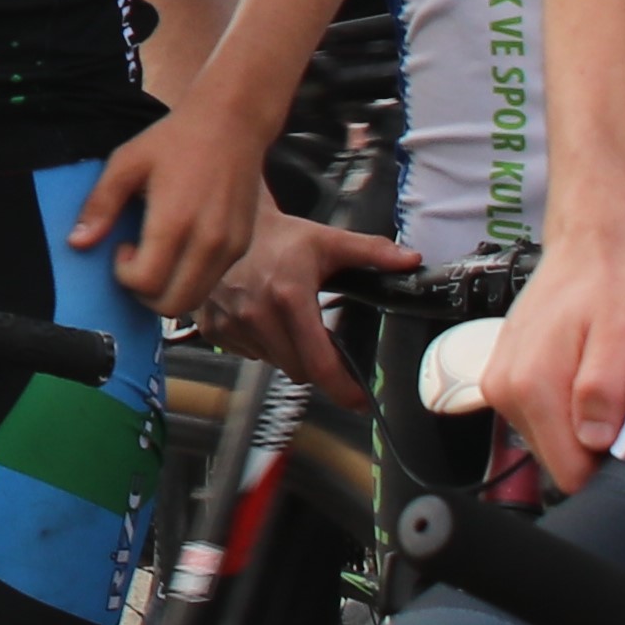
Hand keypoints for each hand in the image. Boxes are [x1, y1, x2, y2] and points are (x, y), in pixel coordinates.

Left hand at [69, 106, 278, 320]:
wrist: (231, 123)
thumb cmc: (175, 140)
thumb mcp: (126, 163)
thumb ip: (100, 205)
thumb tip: (77, 243)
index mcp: (175, 222)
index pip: (147, 284)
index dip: (124, 276)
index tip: (122, 247)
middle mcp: (208, 242)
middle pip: (172, 305)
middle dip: (144, 294)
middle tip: (137, 259)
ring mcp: (230, 247)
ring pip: (195, 301)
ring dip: (168, 290)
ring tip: (158, 253)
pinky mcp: (243, 246)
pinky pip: (212, 282)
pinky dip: (190, 279)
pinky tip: (180, 247)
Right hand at [196, 209, 418, 388]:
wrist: (230, 225)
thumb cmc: (281, 236)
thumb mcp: (329, 242)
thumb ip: (373, 253)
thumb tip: (411, 260)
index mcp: (289, 297)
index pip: (320, 364)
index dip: (343, 390)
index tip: (359, 400)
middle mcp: (257, 314)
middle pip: (299, 371)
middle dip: (316, 364)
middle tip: (323, 339)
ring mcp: (231, 323)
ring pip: (273, 363)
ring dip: (287, 353)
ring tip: (288, 320)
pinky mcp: (213, 327)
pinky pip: (248, 354)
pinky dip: (262, 345)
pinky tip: (262, 317)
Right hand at [486, 223, 624, 487]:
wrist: (583, 250)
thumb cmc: (611, 289)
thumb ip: (604, 387)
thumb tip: (593, 441)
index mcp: (531, 386)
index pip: (569, 471)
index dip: (607, 465)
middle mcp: (504, 391)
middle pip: (557, 460)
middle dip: (592, 445)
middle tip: (621, 402)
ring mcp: (497, 386)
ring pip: (548, 442)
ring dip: (578, 427)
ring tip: (601, 385)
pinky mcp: (499, 381)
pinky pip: (537, 421)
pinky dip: (563, 411)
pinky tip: (581, 379)